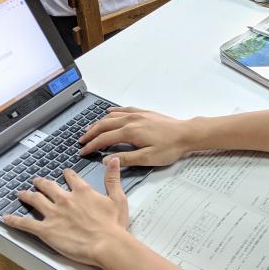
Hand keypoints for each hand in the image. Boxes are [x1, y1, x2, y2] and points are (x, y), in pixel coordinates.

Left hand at [3, 158, 129, 265]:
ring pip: (35, 200)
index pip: (71, 178)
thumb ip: (113, 178)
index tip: (65, 173)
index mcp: (82, 191)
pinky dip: (14, 220)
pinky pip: (26, 223)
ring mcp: (53, 214)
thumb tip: (114, 160)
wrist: (107, 244)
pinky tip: (6, 218)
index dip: (67, 174)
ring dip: (27, 195)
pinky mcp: (46, 230)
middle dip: (42, 183)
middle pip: (49, 186)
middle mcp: (65, 199)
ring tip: (21, 193)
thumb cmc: (114, 225)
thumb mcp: (118, 198)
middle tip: (37, 181)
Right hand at [78, 107, 193, 165]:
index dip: (91, 146)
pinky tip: (109, 112)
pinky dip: (113, 111)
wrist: (187, 134)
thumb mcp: (148, 158)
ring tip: (90, 129)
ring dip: (99, 122)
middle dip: (91, 133)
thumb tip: (108, 160)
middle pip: (104, 125)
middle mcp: (131, 120)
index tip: (83, 151)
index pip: (104, 139)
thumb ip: (126, 159)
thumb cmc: (170, 147)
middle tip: (81, 140)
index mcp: (130, 132)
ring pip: (112, 116)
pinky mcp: (144, 113)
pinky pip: (124, 110)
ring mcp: (138, 115)